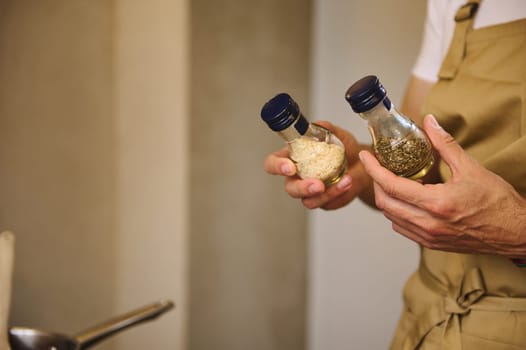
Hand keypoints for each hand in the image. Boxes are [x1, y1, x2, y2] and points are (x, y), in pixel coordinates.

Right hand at [263, 121, 370, 209]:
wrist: (361, 164)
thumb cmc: (344, 149)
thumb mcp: (337, 135)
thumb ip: (326, 129)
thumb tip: (318, 125)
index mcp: (292, 158)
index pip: (272, 164)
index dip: (276, 166)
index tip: (289, 166)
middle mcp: (298, 177)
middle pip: (289, 188)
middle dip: (302, 188)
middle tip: (318, 184)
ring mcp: (310, 192)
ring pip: (307, 200)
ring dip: (325, 194)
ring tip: (344, 181)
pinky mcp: (323, 201)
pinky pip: (326, 203)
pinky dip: (338, 193)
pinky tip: (347, 183)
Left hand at [359, 114, 525, 257]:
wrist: (515, 232)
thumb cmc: (498, 202)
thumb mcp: (471, 168)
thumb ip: (445, 144)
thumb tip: (429, 122)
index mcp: (436, 203)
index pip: (391, 185)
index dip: (373, 169)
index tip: (365, 156)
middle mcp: (428, 224)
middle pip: (385, 203)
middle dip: (376, 182)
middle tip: (378, 167)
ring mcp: (428, 237)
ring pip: (391, 217)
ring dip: (385, 198)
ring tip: (390, 181)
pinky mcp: (432, 244)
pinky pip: (402, 228)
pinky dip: (396, 212)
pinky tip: (404, 200)